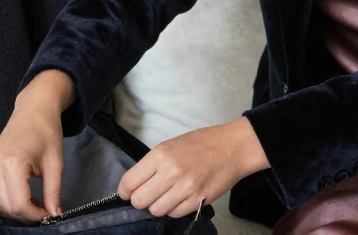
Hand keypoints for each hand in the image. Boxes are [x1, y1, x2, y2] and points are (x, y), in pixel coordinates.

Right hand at [0, 71, 75, 221]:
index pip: (19, 204)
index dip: (35, 215)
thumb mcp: (55, 163)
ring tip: (36, 203)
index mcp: (12, 164)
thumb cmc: (46, 131)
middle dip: (26, 214)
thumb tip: (54, 214)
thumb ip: (53, 192)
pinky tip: (24, 195)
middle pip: (6, 206)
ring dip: (16, 209)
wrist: (33, 109)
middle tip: (44, 211)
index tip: (49, 215)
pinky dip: (8, 199)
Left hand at [117, 117, 269, 218]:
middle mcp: (171, 172)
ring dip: (158, 206)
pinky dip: (174, 209)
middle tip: (148, 195)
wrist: (232, 148)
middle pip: (140, 201)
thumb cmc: (201, 144)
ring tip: (166, 195)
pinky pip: (175, 214)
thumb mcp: (170, 145)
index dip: (125, 191)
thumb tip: (134, 185)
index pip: (129, 182)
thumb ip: (152, 165)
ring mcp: (186, 188)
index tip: (127, 193)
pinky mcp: (198, 200)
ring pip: (156, 210)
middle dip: (140, 200)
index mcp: (161, 155)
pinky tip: (179, 198)